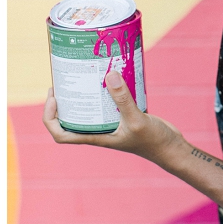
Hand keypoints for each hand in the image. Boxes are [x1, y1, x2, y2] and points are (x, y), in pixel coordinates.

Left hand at [43, 71, 184, 165]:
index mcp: (96, 137)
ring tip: (83, 77)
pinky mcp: (125, 117)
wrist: (172, 148)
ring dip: (84, 95)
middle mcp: (100, 131)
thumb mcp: (136, 120)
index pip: (61, 135)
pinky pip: (108, 104)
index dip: (50, 118)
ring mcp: (112, 124)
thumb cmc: (153, 141)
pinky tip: (111, 79)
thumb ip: (123, 99)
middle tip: (64, 82)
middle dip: (64, 102)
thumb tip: (109, 75)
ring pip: (90, 110)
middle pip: (71, 120)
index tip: (54, 98)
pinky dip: (106, 92)